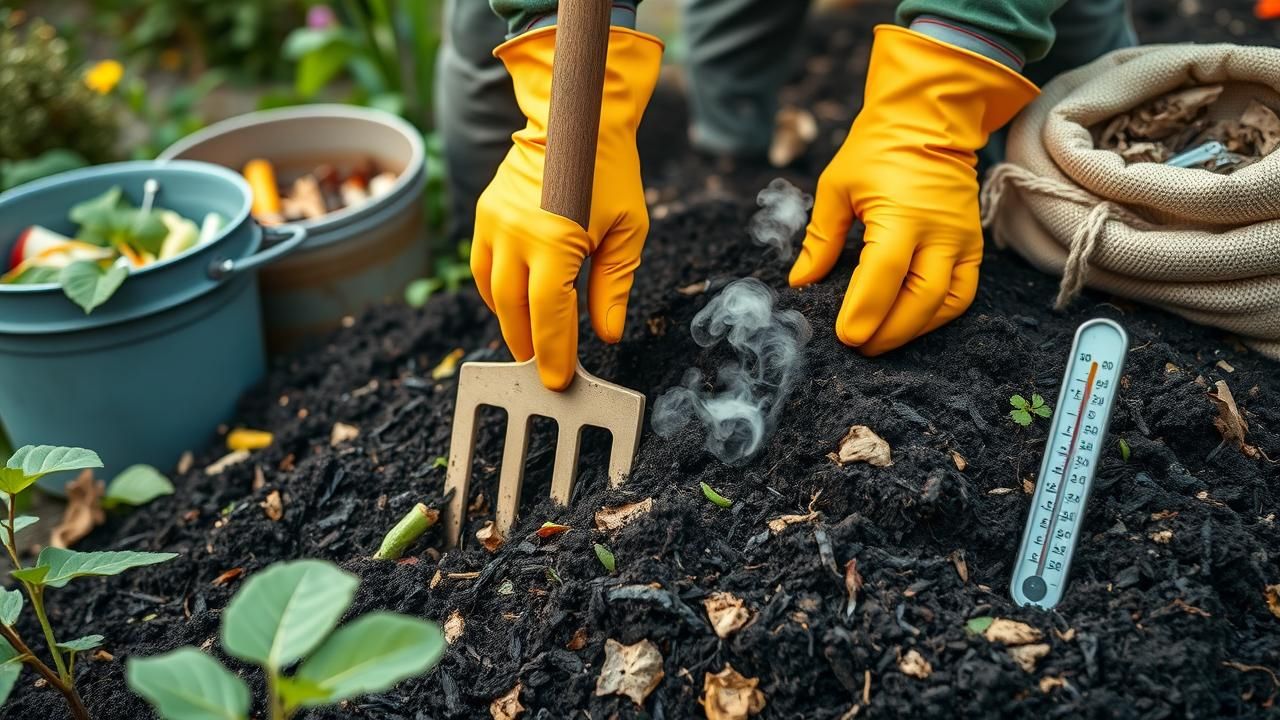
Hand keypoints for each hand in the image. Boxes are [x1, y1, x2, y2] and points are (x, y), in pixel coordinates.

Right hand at [472, 26, 662, 389]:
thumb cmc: (610, 172)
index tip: (559, 382)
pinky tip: (515, 308)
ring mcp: (492, 223)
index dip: (554, 353)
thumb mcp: (627, 232)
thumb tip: (607, 335)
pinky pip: (482, 268)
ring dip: (511, 323)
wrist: (575, 117)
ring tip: (530, 345)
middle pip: (515, 311)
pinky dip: (497, 294)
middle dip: (530, 346)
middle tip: (545, 371)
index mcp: (553, 240)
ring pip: (493, 293)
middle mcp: (514, 233)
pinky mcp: (483, 214)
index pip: (549, 315)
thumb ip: (614, 286)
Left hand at [788, 26, 1037, 354]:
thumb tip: (801, 282)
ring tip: (880, 341)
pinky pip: (962, 294)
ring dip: (914, 331)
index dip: (864, 312)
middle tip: (858, 346)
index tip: (845, 336)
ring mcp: (962, 240)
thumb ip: (820, 239)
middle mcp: (940, 231)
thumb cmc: (876, 151)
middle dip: (888, 332)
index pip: (884, 275)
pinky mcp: (974, 246)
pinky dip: (937, 316)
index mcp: (902, 214)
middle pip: (920, 299)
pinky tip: (909, 324)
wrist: (929, 120)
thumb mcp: (836, 188)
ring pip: (946, 304)